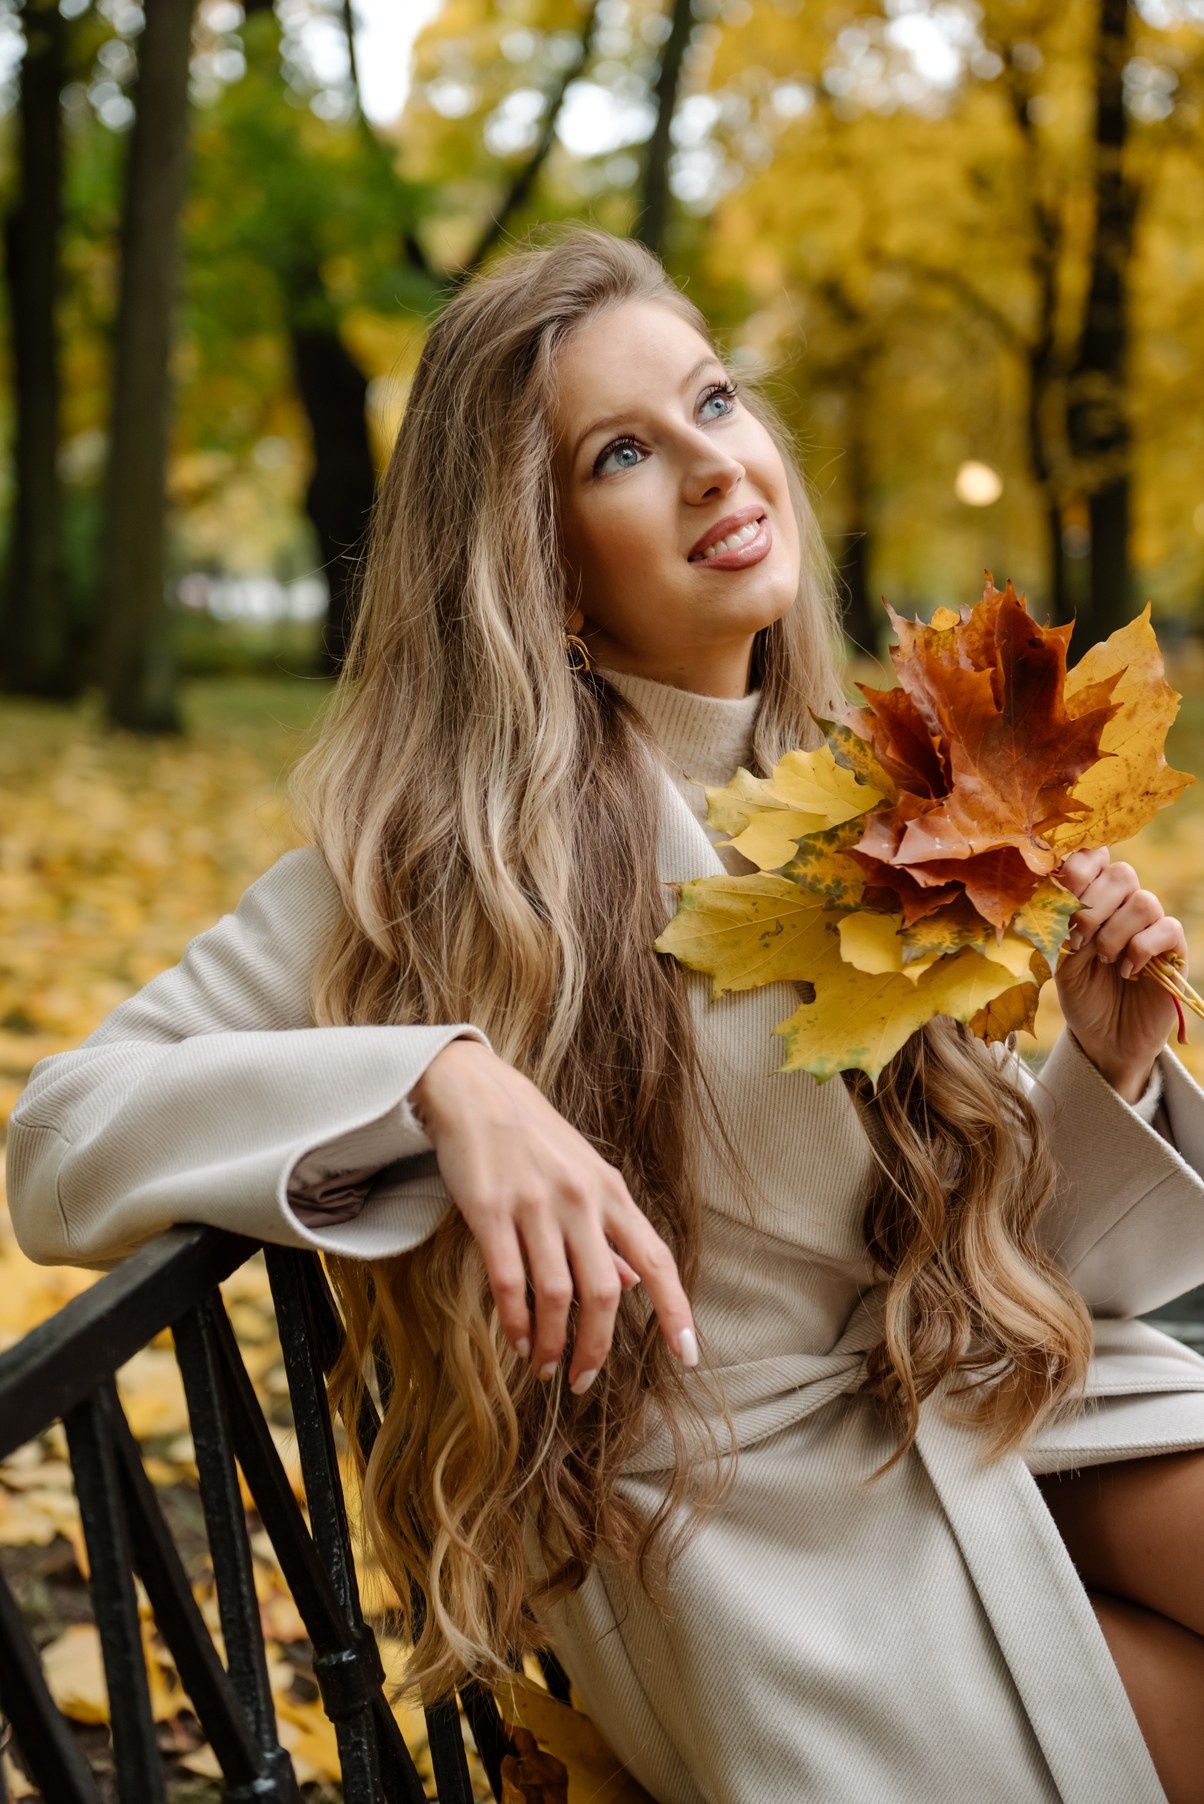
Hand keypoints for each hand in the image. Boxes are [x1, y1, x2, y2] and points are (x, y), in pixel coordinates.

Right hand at [408, 1038, 698, 1392]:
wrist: (478, 1092)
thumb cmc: (536, 1138)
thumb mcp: (587, 1175)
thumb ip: (611, 1231)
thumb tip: (633, 1284)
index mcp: (611, 1193)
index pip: (656, 1259)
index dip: (675, 1309)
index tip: (686, 1355)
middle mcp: (581, 1201)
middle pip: (602, 1293)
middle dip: (597, 1348)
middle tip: (584, 1382)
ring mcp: (535, 1206)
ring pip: (554, 1296)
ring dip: (552, 1344)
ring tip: (546, 1368)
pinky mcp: (490, 1211)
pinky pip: (508, 1281)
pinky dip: (515, 1322)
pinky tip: (517, 1341)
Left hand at [1053, 848, 1187, 1101]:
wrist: (1105, 1037)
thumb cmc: (1080, 993)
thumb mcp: (1060, 959)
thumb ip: (1063, 924)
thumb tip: (1063, 892)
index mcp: (1093, 897)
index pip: (1095, 856)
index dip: (1080, 865)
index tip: (1062, 889)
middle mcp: (1124, 904)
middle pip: (1122, 873)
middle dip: (1093, 905)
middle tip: (1079, 939)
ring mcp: (1151, 924)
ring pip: (1143, 901)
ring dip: (1115, 932)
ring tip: (1103, 960)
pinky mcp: (1173, 949)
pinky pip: (1165, 929)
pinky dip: (1140, 950)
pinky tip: (1127, 972)